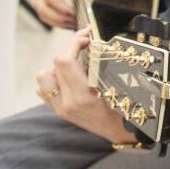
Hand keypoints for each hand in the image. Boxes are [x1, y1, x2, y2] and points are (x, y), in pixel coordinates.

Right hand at [29, 0, 81, 28]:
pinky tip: (67, 22)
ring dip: (57, 22)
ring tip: (73, 25)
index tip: (74, 13)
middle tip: (75, 22)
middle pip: (43, 9)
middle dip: (59, 18)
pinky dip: (55, 20)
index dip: (61, 7)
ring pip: (42, 14)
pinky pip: (44, 13)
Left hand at [36, 28, 135, 143]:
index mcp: (82, 97)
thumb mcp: (118, 87)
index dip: (74, 42)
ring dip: (57, 66)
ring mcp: (60, 108)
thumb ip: (100, 66)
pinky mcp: (58, 111)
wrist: (121, 132)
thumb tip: (91, 44)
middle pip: (55, 64)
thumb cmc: (125, 109)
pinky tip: (68, 77)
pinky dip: (53, 79)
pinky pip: (44, 89)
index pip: (65, 61)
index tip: (86, 36)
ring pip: (44, 76)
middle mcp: (66, 103)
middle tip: (85, 44)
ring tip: (76, 63)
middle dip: (70, 48)